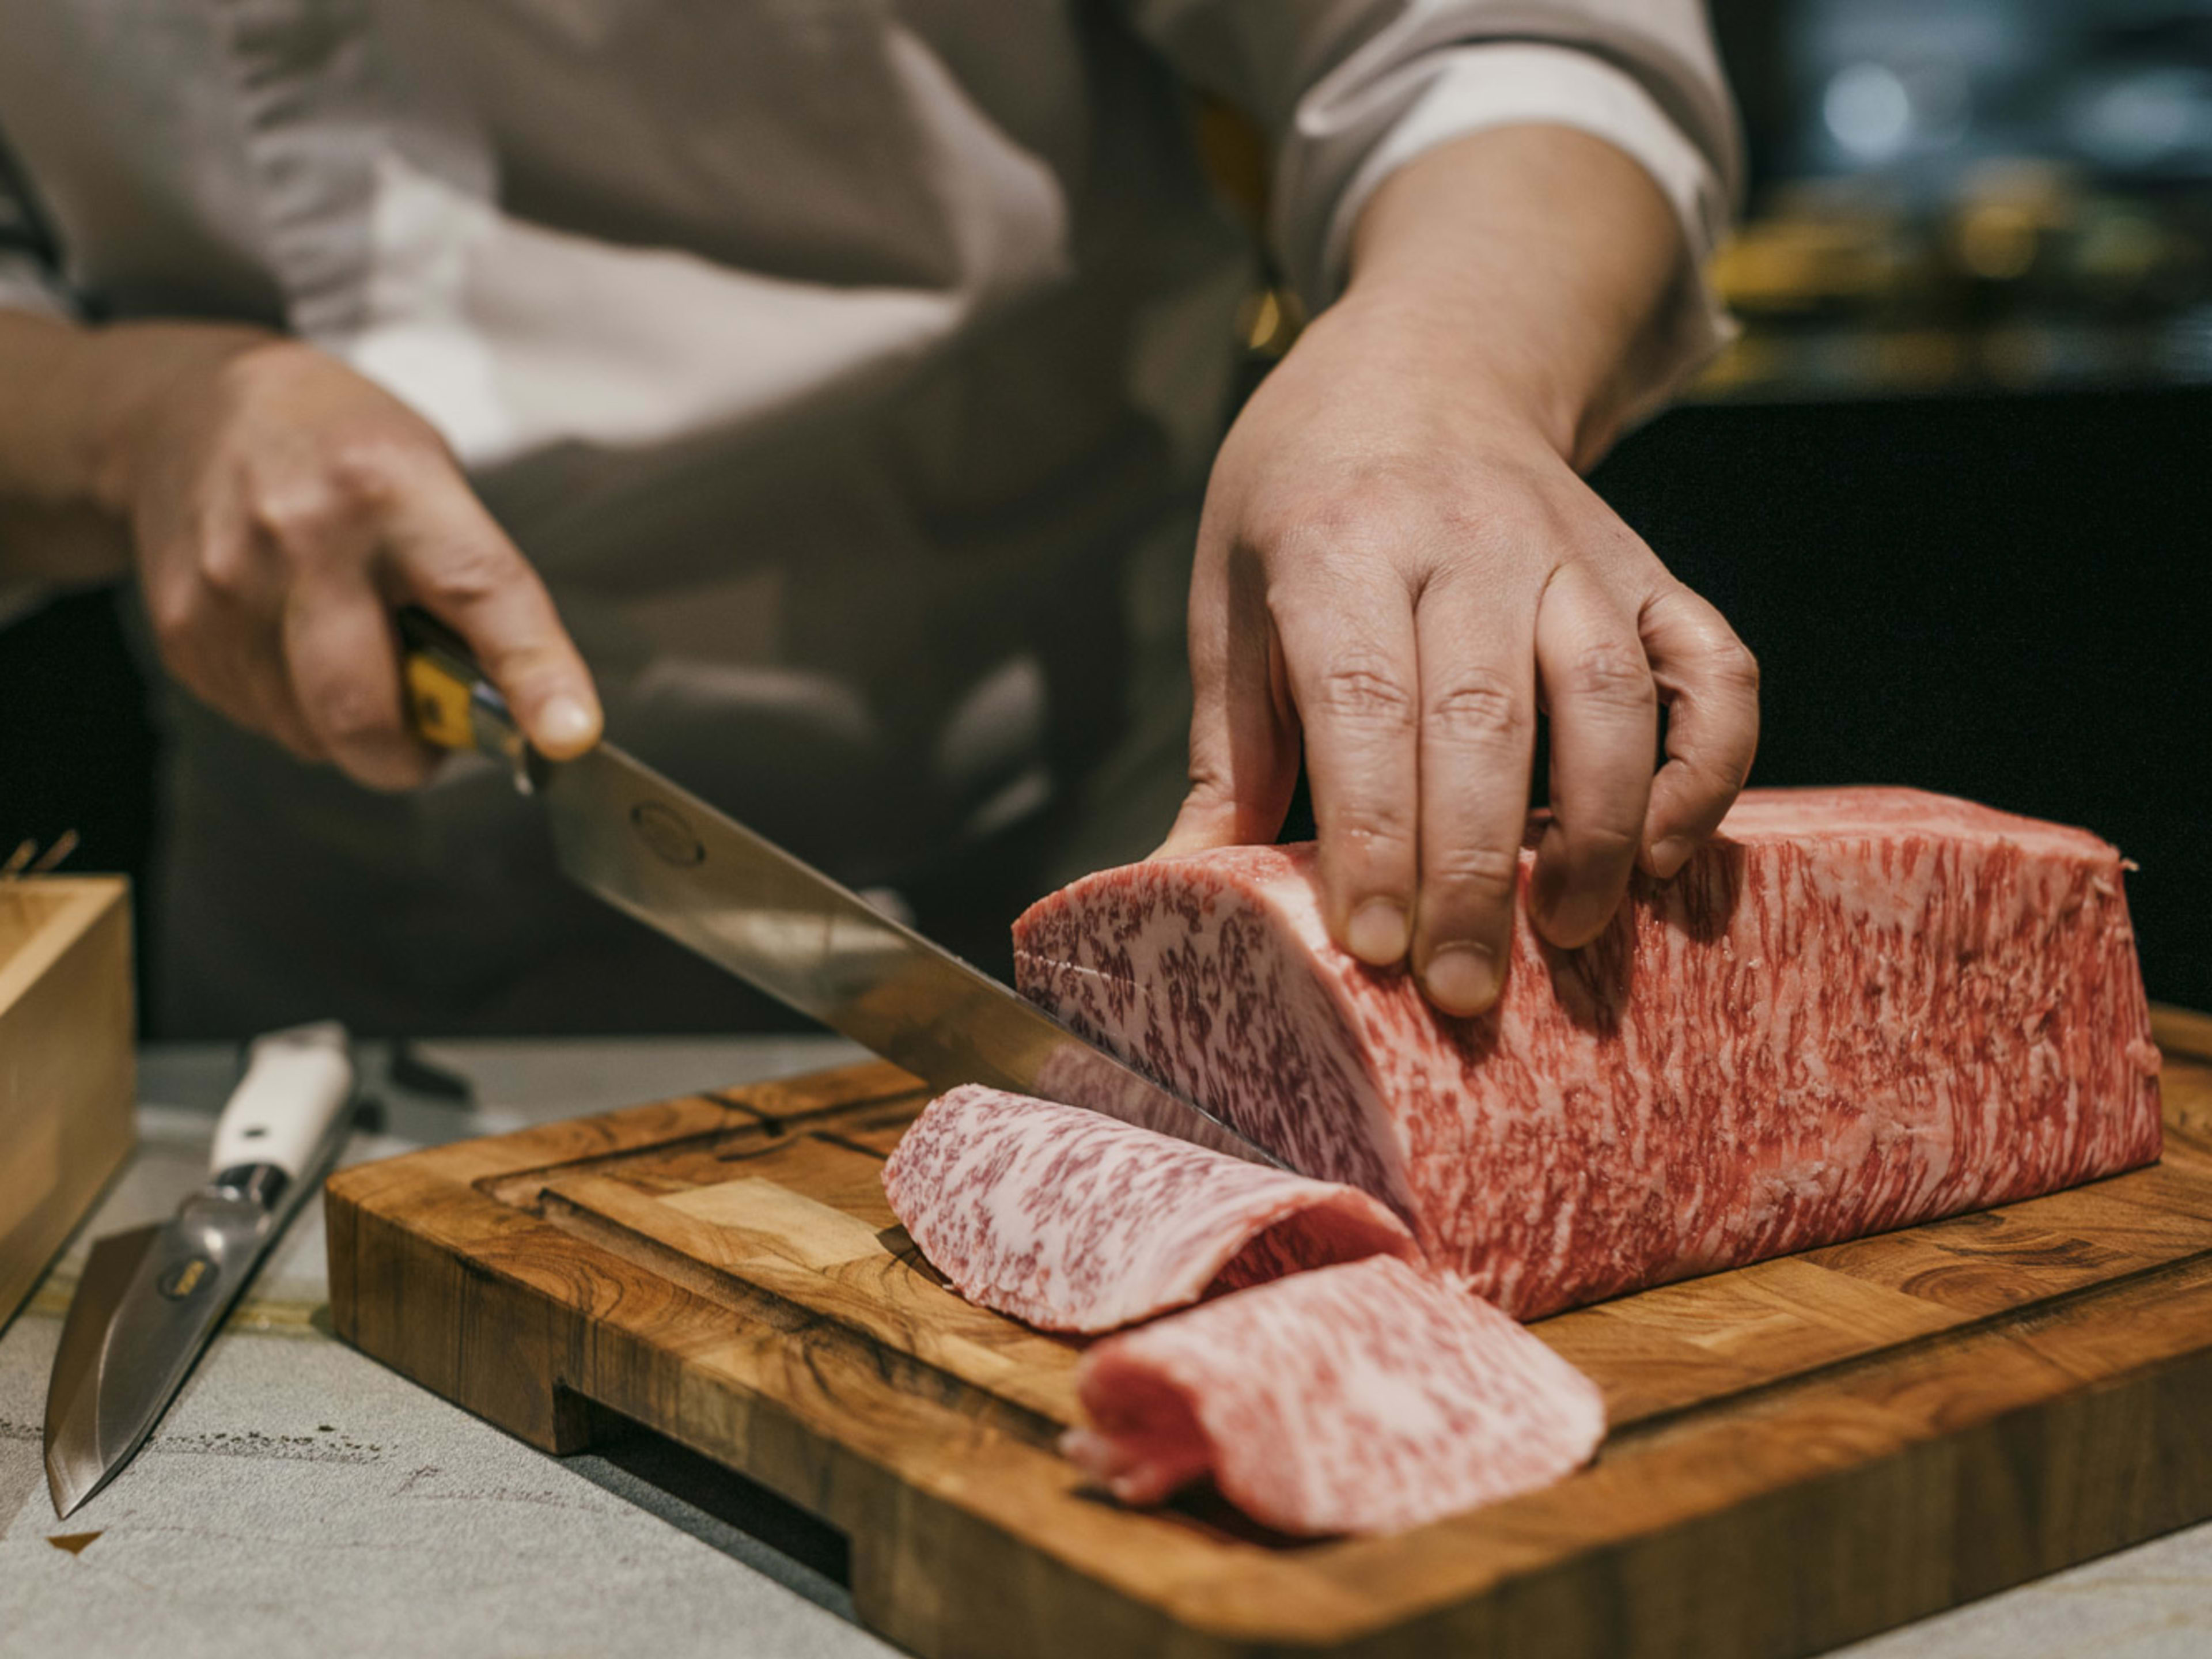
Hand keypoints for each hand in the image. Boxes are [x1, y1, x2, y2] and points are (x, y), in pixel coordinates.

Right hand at [110, 329, 598, 786]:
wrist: (186, 409)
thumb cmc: (339, 451)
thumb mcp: (430, 480)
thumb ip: (473, 589)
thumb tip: (518, 707)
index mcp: (390, 487)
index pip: (480, 595)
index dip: (534, 675)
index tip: (567, 735)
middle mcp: (304, 537)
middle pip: (363, 710)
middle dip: (409, 755)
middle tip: (429, 733)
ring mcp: (230, 587)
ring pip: (312, 733)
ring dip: (350, 727)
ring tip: (352, 648)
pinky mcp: (181, 629)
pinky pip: (263, 720)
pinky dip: (297, 708)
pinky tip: (293, 640)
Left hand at [1158, 136, 1758, 1015]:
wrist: (1427, 358)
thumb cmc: (1301, 497)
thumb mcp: (1232, 595)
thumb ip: (1223, 746)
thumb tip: (1177, 889)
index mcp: (1337, 541)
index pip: (1365, 701)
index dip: (1372, 831)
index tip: (1372, 944)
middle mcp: (1465, 538)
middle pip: (1483, 717)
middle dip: (1475, 868)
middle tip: (1462, 992)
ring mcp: (1572, 550)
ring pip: (1606, 692)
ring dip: (1599, 826)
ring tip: (1571, 936)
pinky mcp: (1649, 570)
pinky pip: (1711, 664)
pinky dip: (1709, 761)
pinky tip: (1669, 851)